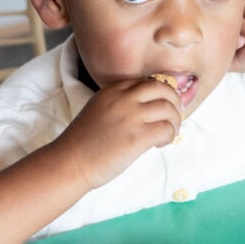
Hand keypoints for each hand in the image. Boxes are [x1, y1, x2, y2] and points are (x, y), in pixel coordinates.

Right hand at [57, 78, 182, 189]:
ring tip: (168, 133)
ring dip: (175, 121)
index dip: (161, 93)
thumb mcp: (99, 109)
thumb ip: (121, 104)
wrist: (70, 162)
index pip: (148, 82)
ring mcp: (131, 116)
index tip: (163, 105)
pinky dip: (170, 136)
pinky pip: (167, 129)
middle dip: (175, 102)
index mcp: (113, 90)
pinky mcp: (137, 137)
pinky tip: (159, 144)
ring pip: (169, 109)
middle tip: (174, 116)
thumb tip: (150, 108)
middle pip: (163, 89)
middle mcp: (123, 99)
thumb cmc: (83, 142)